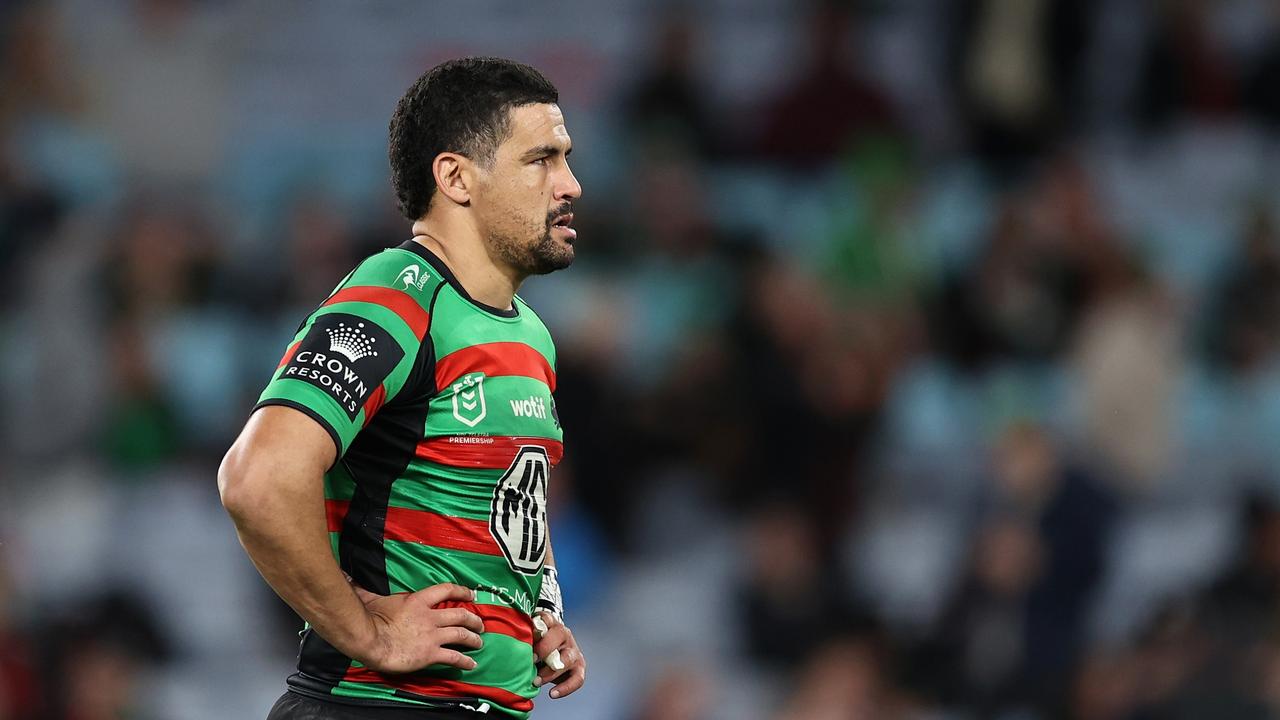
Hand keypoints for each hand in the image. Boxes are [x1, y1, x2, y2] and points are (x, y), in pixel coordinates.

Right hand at [350, 582, 484, 672]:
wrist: (370, 640)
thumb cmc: (369, 620)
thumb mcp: (371, 599)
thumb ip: (364, 589)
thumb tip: (348, 578)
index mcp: (418, 601)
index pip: (446, 590)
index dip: (461, 591)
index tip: (471, 594)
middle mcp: (430, 617)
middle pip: (460, 614)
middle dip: (473, 619)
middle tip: (480, 624)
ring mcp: (432, 635)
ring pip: (461, 634)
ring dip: (473, 638)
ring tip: (479, 642)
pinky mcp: (431, 653)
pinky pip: (454, 657)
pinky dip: (465, 660)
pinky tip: (471, 664)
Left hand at [532, 611, 585, 697]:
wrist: (552, 651)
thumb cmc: (536, 645)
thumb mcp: (530, 638)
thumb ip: (524, 636)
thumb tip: (510, 642)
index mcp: (551, 624)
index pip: (547, 618)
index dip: (537, 628)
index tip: (527, 639)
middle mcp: (565, 635)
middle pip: (560, 635)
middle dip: (545, 649)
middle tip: (532, 661)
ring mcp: (573, 651)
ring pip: (567, 658)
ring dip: (551, 672)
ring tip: (536, 681)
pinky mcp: (579, 667)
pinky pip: (577, 679)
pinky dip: (565, 688)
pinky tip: (552, 694)